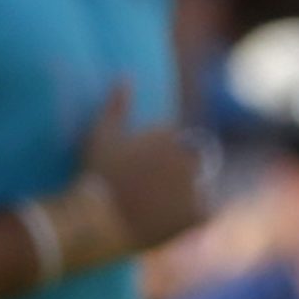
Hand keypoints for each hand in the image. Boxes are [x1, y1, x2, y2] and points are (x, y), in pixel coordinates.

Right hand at [75, 84, 210, 256]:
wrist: (98, 221)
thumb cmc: (96, 175)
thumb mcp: (100, 135)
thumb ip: (116, 105)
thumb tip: (126, 77)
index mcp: (170, 135)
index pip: (180, 141)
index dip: (163, 155)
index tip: (144, 169)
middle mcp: (189, 158)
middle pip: (195, 162)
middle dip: (181, 172)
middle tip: (153, 189)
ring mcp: (197, 187)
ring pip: (200, 188)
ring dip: (187, 194)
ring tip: (157, 207)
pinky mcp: (200, 215)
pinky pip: (202, 213)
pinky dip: (191, 217)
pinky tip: (167, 220)